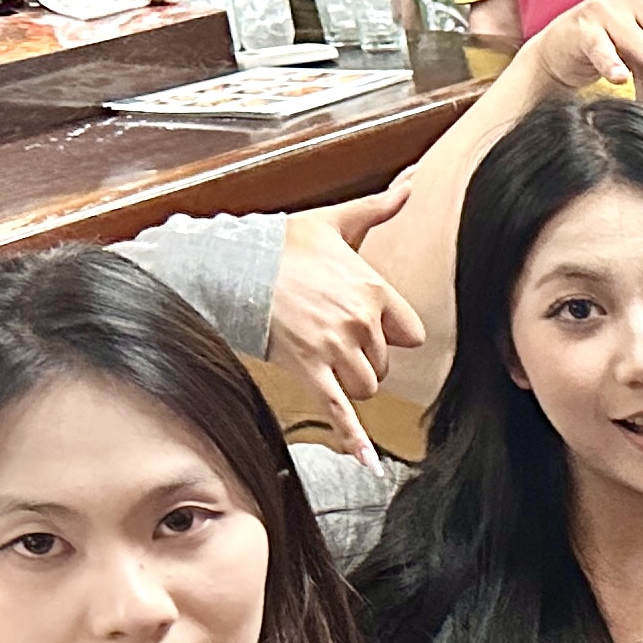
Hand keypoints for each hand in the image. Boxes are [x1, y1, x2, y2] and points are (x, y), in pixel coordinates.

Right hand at [269, 184, 421, 447]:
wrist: (231, 263)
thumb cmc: (282, 242)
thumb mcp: (335, 221)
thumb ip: (379, 207)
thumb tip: (412, 182)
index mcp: (373, 290)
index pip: (410, 332)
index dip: (391, 332)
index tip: (369, 324)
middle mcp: (360, 322)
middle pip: (386, 363)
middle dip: (365, 356)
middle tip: (333, 335)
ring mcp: (334, 349)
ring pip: (367, 386)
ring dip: (352, 380)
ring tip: (324, 358)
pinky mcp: (309, 371)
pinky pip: (339, 410)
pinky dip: (353, 437)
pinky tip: (366, 460)